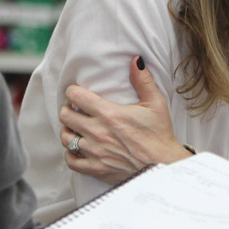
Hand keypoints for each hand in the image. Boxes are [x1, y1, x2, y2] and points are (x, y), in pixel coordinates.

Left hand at [58, 56, 191, 183]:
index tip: (77, 92)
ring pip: (66, 138)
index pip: (76, 97)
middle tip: (76, 109)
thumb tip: (135, 60)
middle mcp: (98, 132)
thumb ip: (143, 80)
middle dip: (68, 109)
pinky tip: (78, 149)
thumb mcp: (156, 104)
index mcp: (109, 114)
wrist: (163, 167)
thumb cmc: (160, 135)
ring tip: (76, 128)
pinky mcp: (95, 169)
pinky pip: (71, 161)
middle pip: (66, 116)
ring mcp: (95, 152)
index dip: (73, 92)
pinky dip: (71, 154)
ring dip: (69, 131)